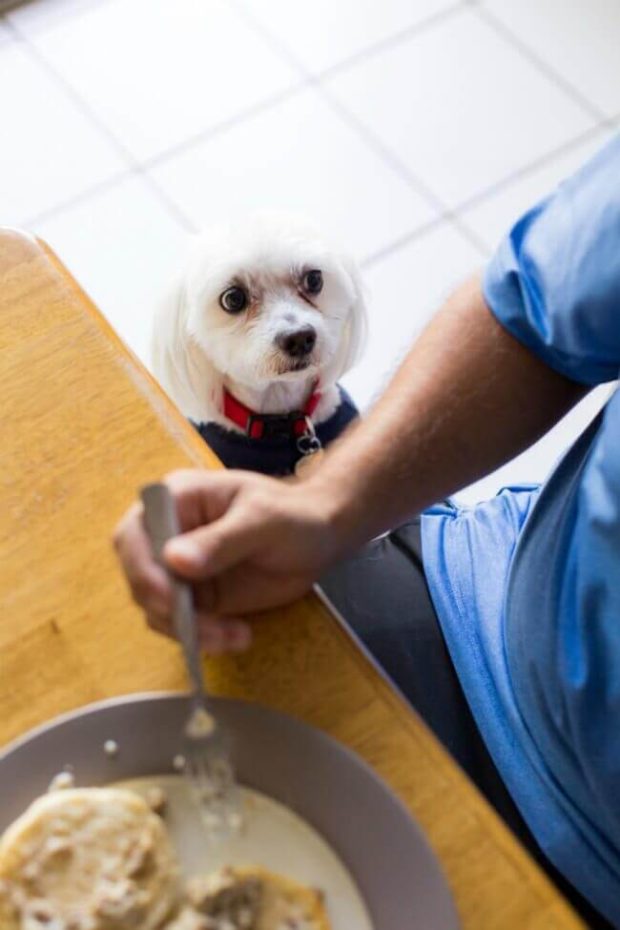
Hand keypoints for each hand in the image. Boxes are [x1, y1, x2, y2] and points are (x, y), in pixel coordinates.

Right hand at [113, 469, 347, 653]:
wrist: (320, 538)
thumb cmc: (293, 514)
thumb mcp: (262, 521)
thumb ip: (221, 540)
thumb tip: (175, 560)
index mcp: (176, 499)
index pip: (134, 534)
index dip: (143, 569)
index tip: (171, 598)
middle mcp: (167, 533)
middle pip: (140, 577)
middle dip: (168, 609)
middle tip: (207, 629)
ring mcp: (179, 568)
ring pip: (157, 608)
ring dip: (189, 630)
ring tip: (234, 635)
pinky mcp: (196, 597)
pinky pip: (182, 624)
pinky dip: (203, 638)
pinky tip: (237, 637)